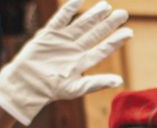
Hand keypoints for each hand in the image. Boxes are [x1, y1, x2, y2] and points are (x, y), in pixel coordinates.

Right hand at [0, 0, 131, 124]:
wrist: (26, 85)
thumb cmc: (51, 90)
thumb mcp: (76, 89)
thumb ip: (97, 83)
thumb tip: (120, 81)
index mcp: (83, 62)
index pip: (103, 49)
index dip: (115, 41)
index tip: (129, 32)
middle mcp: (75, 49)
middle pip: (95, 34)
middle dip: (108, 24)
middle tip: (123, 13)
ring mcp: (63, 40)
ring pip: (81, 25)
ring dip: (93, 15)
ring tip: (106, 6)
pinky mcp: (49, 34)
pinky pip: (60, 19)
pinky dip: (69, 10)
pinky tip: (79, 0)